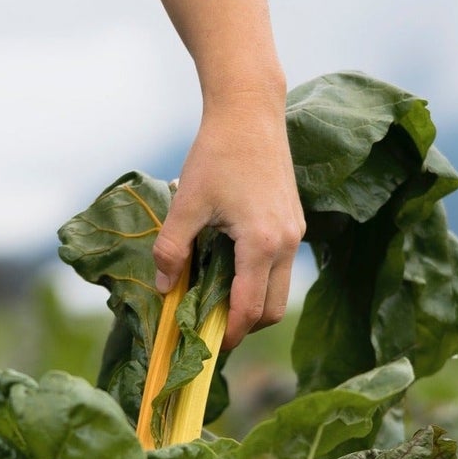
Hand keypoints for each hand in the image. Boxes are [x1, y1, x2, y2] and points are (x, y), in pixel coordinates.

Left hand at [152, 91, 304, 350]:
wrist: (250, 112)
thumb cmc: (216, 153)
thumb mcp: (185, 203)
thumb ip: (172, 249)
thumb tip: (163, 288)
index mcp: (261, 244)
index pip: (248, 309)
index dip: (227, 334)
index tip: (206, 346)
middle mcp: (285, 244)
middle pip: (272, 311)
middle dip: (243, 327)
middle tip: (210, 329)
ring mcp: (294, 235)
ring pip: (279, 293)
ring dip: (252, 306)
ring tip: (216, 302)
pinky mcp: (293, 224)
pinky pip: (280, 271)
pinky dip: (258, 283)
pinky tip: (229, 273)